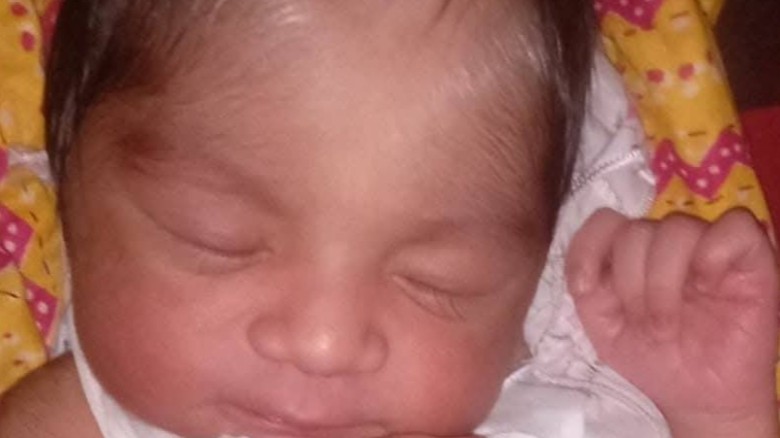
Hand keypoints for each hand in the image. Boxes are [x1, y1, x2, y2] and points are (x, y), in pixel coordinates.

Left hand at [566, 209, 778, 436]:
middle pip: (637, 231)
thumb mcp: (604, 327)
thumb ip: (588, 289)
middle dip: (631, 283)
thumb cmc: (654, 359)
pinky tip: (709, 286)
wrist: (701, 399)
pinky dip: (713, 255)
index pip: (605, 221)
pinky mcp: (752, 257)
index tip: (585, 290)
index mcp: (631, 255)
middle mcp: (667, 244)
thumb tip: (584, 269)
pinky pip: (735, 227)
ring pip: (677, 228)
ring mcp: (708, 246)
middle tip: (648, 326)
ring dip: (664, 281)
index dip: (588, 249)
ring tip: (669, 323)